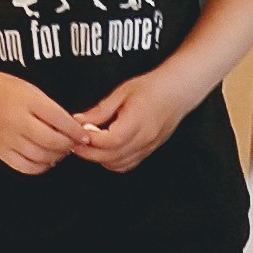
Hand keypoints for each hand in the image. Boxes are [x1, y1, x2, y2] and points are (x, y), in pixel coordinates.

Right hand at [0, 71, 91, 177]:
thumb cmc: (5, 91)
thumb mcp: (32, 91)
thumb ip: (52, 110)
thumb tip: (75, 130)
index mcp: (27, 101)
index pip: (60, 120)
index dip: (76, 131)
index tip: (84, 135)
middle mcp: (16, 120)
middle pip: (52, 141)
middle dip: (68, 145)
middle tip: (73, 143)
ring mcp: (6, 138)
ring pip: (41, 156)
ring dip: (56, 156)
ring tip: (60, 150)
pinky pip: (25, 167)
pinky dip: (40, 166)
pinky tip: (45, 159)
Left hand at [70, 68, 198, 173]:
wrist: (178, 91)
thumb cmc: (153, 87)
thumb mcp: (122, 92)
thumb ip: (100, 110)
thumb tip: (79, 121)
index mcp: (136, 122)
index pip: (108, 141)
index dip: (88, 140)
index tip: (76, 134)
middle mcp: (143, 139)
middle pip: (110, 157)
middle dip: (88, 153)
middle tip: (74, 143)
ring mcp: (147, 148)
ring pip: (117, 165)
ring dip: (99, 159)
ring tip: (88, 146)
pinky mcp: (148, 151)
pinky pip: (127, 165)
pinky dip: (112, 162)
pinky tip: (104, 151)